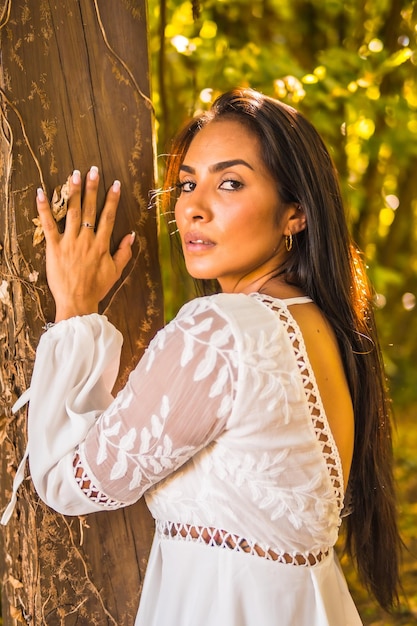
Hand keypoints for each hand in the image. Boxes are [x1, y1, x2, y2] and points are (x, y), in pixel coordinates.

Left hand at [36, 166, 133, 321]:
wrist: (77, 302)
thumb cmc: (96, 288)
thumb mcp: (115, 272)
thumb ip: (124, 253)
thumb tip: (131, 236)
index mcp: (101, 244)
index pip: (108, 216)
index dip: (112, 199)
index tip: (115, 184)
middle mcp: (86, 239)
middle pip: (91, 209)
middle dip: (92, 188)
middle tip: (93, 170)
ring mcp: (69, 242)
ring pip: (72, 212)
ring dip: (74, 192)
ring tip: (74, 174)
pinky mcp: (54, 248)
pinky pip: (49, 225)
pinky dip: (44, 209)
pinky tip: (42, 193)